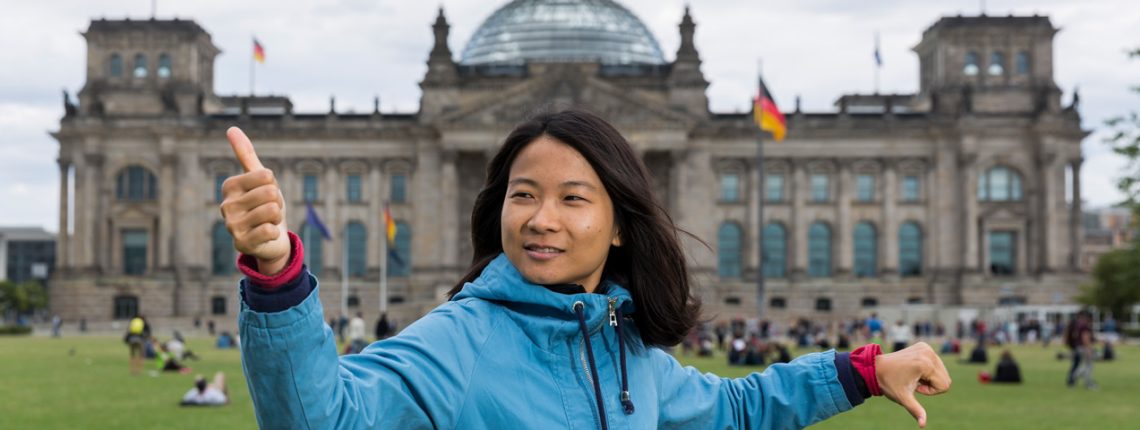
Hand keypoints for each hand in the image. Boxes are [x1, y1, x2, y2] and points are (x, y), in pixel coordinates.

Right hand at [220, 127, 290, 274]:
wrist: (270, 238)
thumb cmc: (264, 204)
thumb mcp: (259, 178)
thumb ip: (246, 154)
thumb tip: (231, 128)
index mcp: (229, 186)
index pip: (266, 175)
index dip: (274, 185)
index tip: (266, 194)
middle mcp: (226, 205)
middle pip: (270, 193)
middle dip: (277, 202)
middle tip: (268, 210)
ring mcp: (231, 226)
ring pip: (272, 211)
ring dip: (276, 217)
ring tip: (267, 222)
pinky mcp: (241, 244)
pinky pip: (270, 230)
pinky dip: (274, 232)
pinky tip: (264, 235)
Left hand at [875, 342, 951, 427]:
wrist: (876, 368)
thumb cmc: (889, 384)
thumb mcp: (903, 398)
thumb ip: (916, 410)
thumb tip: (922, 425)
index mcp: (926, 364)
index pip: (945, 385)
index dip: (930, 391)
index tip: (915, 387)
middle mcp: (928, 353)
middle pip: (945, 378)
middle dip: (932, 384)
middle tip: (914, 382)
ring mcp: (926, 348)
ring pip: (942, 371)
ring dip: (930, 377)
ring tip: (913, 376)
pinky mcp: (924, 346)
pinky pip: (936, 363)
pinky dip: (928, 369)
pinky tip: (914, 369)